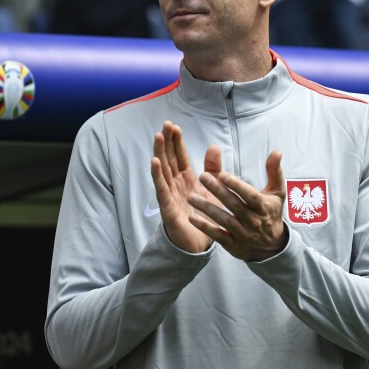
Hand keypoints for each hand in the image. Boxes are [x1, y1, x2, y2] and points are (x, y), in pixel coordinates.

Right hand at [151, 121, 221, 253]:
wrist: (199, 244)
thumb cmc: (203, 215)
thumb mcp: (212, 188)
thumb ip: (213, 169)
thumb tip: (214, 146)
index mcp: (186, 178)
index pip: (180, 155)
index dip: (176, 141)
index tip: (174, 126)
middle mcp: (175, 183)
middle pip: (169, 158)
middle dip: (166, 141)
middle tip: (165, 124)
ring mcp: (169, 194)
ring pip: (163, 170)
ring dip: (159, 153)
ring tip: (157, 136)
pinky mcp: (167, 206)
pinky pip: (161, 188)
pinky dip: (157, 175)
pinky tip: (154, 162)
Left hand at [188, 150, 286, 261]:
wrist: (271, 247)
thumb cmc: (271, 212)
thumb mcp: (277, 193)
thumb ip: (274, 171)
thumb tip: (277, 151)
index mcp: (264, 206)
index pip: (250, 195)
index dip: (236, 185)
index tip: (222, 174)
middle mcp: (254, 221)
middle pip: (234, 205)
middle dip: (217, 191)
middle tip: (202, 176)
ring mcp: (243, 234)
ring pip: (224, 220)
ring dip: (207, 208)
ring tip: (191, 197)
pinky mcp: (233, 245)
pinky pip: (218, 236)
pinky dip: (205, 227)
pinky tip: (192, 217)